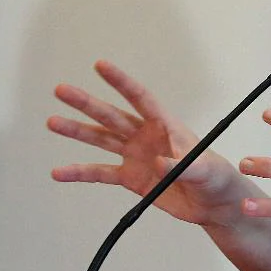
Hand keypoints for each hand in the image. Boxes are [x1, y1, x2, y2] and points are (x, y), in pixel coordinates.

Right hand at [47, 60, 241, 226]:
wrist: (215, 205)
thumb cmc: (217, 179)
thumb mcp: (206, 171)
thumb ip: (183, 166)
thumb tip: (160, 162)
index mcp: (166, 125)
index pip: (140, 98)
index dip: (121, 82)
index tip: (100, 65)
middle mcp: (146, 136)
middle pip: (111, 115)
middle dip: (87, 103)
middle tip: (61, 90)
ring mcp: (136, 155)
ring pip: (101, 139)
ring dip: (77, 131)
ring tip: (53, 122)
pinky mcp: (130, 178)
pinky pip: (100, 173)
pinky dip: (80, 173)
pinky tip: (59, 172)